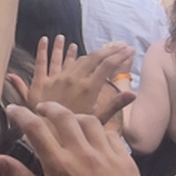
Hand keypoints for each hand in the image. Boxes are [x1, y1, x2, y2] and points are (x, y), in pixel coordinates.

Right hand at [0, 103, 170, 175]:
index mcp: (60, 165)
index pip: (35, 128)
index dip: (21, 114)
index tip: (13, 109)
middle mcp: (84, 154)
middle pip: (63, 115)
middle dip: (48, 107)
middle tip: (40, 109)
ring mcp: (108, 156)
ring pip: (90, 121)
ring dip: (75, 116)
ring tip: (68, 122)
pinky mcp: (127, 162)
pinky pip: (113, 135)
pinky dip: (100, 132)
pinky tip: (96, 140)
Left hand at [8, 38, 136, 122]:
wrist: (48, 137)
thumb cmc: (75, 131)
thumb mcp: (97, 120)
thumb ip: (115, 105)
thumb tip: (133, 94)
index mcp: (89, 88)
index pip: (107, 65)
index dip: (119, 55)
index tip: (129, 49)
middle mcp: (73, 79)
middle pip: (93, 58)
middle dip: (108, 49)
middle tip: (119, 44)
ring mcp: (57, 78)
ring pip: (71, 57)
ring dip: (79, 48)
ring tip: (88, 42)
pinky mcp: (41, 81)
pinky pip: (43, 62)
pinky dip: (44, 49)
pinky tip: (49, 39)